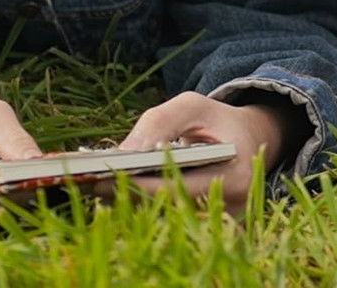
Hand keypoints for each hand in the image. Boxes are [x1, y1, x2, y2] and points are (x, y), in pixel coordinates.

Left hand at [105, 91, 304, 214]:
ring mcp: (218, 224)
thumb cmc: (217, 121)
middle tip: (89, 183)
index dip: (137, 183)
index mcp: (235, 177)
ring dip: (129, 203)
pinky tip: (114, 192)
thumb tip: (125, 151)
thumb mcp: (192, 106)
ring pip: (162, 219)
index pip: (176, 188)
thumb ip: (161, 122)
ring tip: (95, 187)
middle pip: (165, 209)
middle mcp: (230, 209)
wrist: (247, 142)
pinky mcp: (204, 229)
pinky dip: (140, 205)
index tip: (102, 176)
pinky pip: (165, 220)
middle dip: (126, 195)